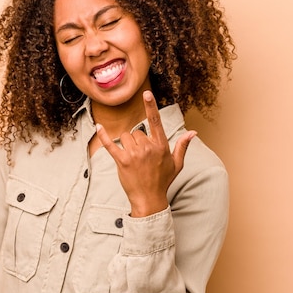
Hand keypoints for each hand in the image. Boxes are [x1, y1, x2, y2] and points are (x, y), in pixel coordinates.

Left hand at [96, 90, 196, 216]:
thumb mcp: (177, 164)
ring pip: (125, 137)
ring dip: (126, 145)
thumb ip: (183, 146)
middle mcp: (148, 147)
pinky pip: (111, 144)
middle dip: (137, 141)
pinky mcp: (122, 161)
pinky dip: (104, 136)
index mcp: (161, 146)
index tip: (146, 93)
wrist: (149, 199)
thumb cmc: (163, 181)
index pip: (155, 121)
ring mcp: (134, 154)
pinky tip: (99, 127)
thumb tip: (193, 132)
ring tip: (132, 160)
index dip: (151, 106)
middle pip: (136, 132)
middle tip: (141, 158)